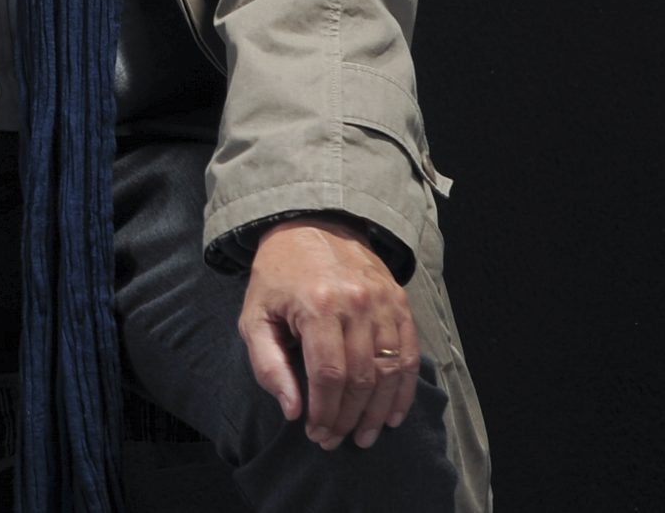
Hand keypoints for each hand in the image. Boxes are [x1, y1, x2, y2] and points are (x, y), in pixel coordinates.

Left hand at [238, 217, 419, 451]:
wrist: (311, 224)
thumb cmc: (278, 276)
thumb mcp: (255, 315)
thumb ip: (268, 365)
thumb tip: (293, 410)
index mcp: (318, 305)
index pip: (328, 375)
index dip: (324, 412)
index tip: (316, 434)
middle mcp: (357, 303)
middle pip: (361, 378)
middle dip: (348, 418)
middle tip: (335, 440)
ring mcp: (383, 302)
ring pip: (389, 372)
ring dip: (378, 412)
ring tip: (364, 436)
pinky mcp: (400, 302)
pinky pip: (408, 355)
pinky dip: (404, 390)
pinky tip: (391, 414)